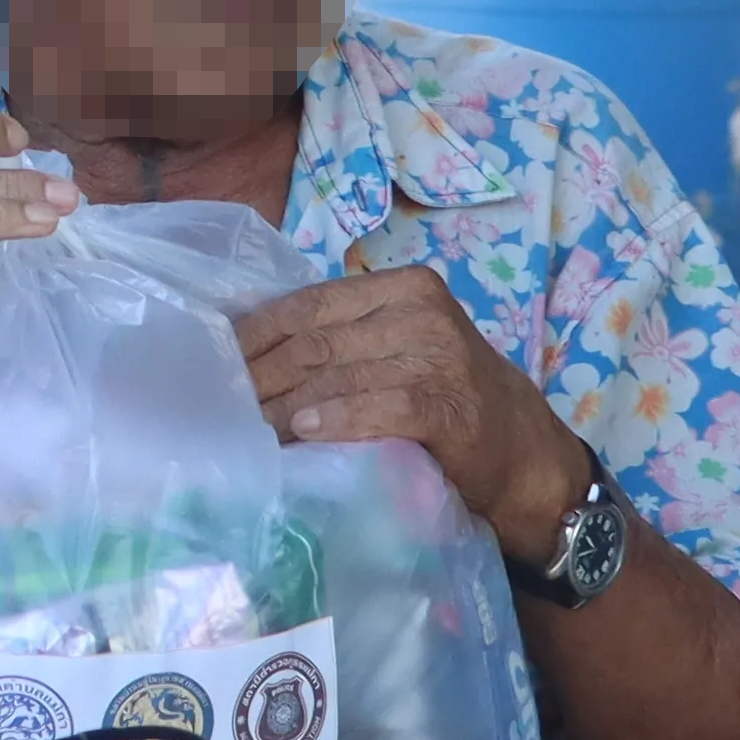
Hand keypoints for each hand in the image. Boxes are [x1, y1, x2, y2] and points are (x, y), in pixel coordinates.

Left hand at [236, 269, 595, 562]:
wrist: (524, 452)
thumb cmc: (446, 396)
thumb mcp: (398, 348)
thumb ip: (342, 338)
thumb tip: (247, 350)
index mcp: (403, 287)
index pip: (307, 304)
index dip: (255, 336)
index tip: (215, 363)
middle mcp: (422, 312)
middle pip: (315, 342)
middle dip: (261, 378)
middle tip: (222, 408)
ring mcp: (439, 357)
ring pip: (338, 375)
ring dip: (284, 406)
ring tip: (249, 429)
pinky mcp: (450, 406)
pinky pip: (381, 406)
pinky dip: (337, 419)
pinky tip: (304, 432)